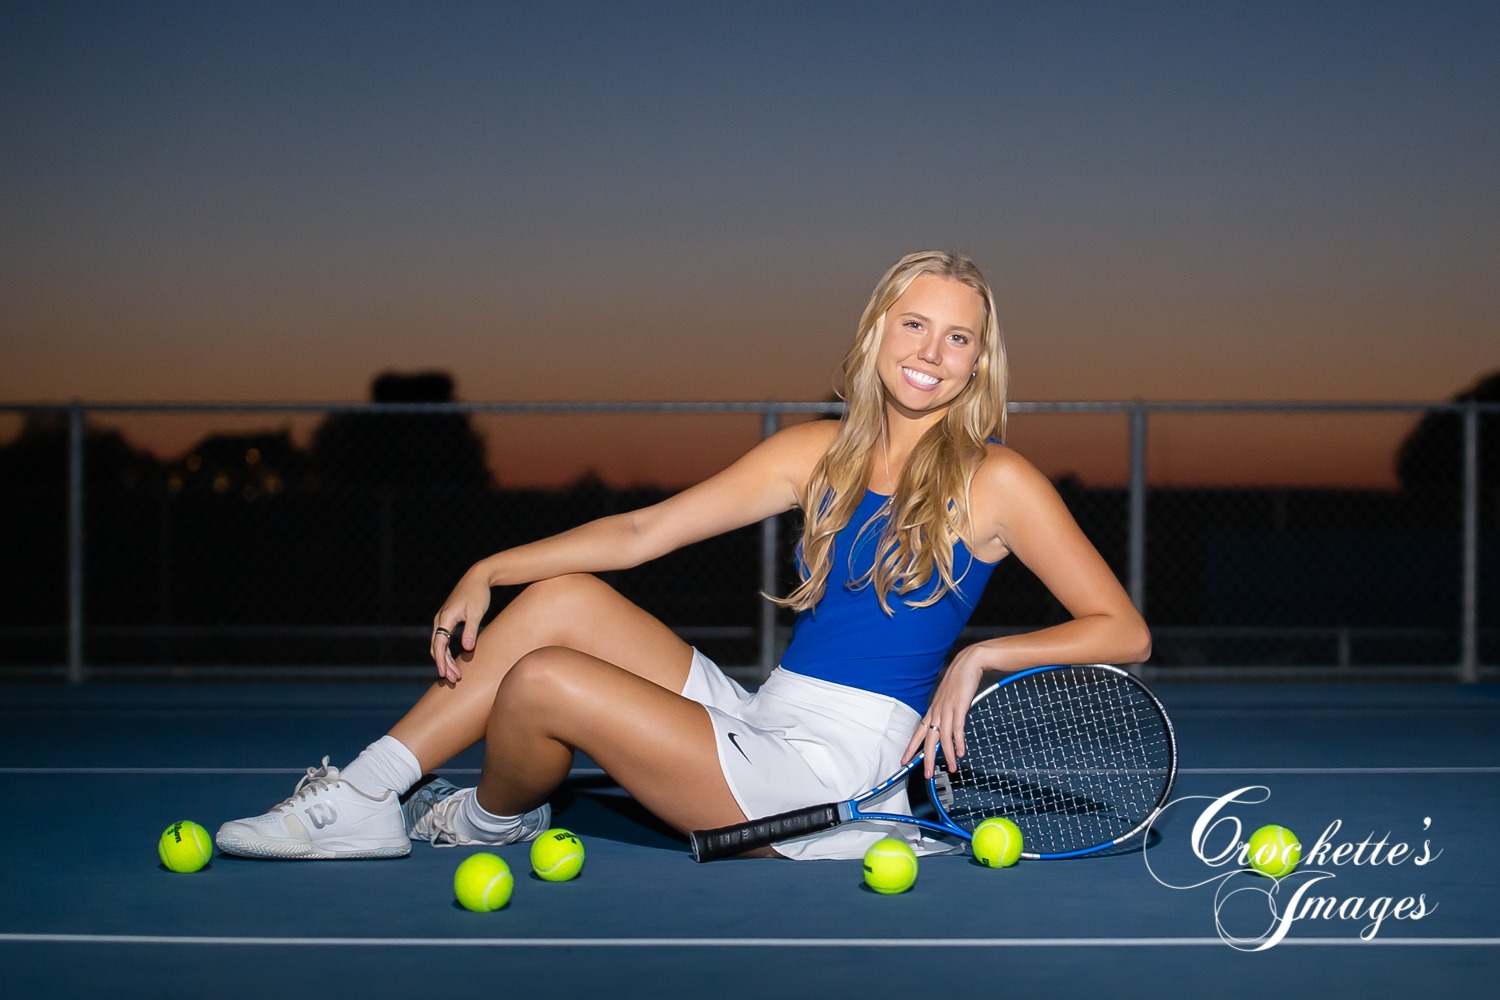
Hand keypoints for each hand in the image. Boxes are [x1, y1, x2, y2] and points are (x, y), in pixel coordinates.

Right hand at [430, 564, 492, 682]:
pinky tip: (454, 660)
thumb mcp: (476, 613)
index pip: (439, 644)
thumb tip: (467, 649)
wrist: (477, 577)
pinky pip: (443, 639)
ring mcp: (442, 619)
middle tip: (454, 679)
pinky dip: (447, 652)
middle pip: (437, 647)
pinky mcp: (448, 619)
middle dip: (444, 664)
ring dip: (446, 660)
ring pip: (439, 645)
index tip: (443, 674)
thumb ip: (471, 631)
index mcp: (445, 618)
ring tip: (456, 674)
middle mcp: (440, 619)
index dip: (441, 661)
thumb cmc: (478, 594)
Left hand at [902, 650, 989, 777]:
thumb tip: (946, 727)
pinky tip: (961, 752)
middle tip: (927, 774)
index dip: (911, 748)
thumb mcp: (947, 699)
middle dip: (926, 759)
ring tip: (951, 768)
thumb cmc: (958, 682)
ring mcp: (947, 710)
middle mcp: (937, 712)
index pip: (918, 733)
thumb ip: (945, 713)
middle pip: (928, 740)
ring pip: (943, 738)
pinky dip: (958, 742)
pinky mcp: (959, 708)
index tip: (904, 761)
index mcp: (932, 711)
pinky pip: (957, 729)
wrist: (968, 664)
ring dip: (948, 755)